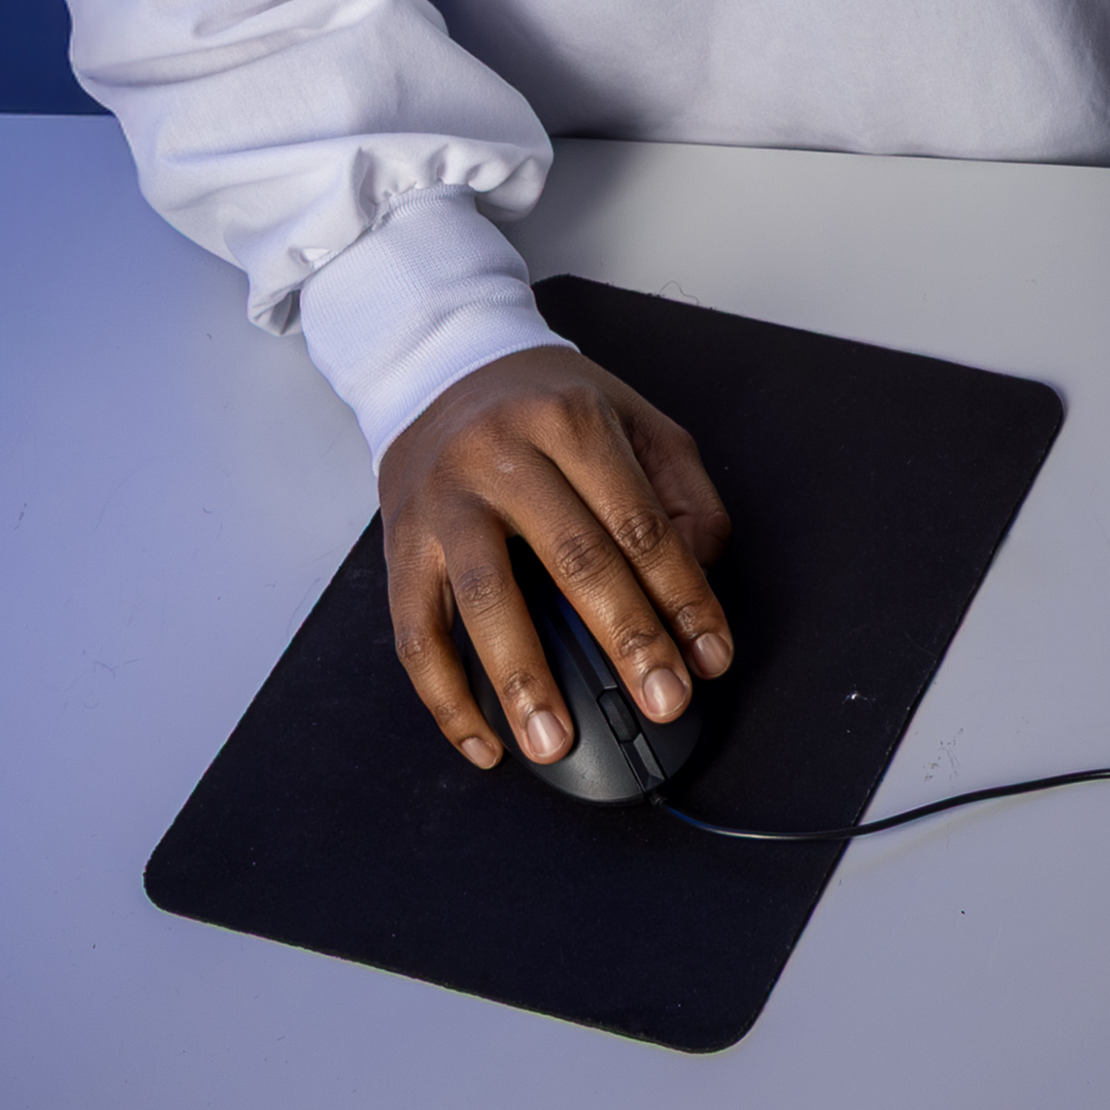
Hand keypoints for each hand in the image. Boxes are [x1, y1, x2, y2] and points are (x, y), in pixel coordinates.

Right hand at [376, 342, 736, 768]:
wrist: (441, 369)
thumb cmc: (548, 406)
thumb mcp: (634, 421)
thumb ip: (682, 493)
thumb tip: (702, 576)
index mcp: (572, 422)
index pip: (641, 524)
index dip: (684, 596)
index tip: (710, 656)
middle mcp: (502, 456)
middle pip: (574, 559)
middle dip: (627, 641)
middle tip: (662, 701)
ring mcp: (445, 501)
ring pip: (486, 598)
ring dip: (523, 680)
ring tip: (555, 740)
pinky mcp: (399, 544)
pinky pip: (415, 631)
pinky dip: (445, 696)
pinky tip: (483, 740)